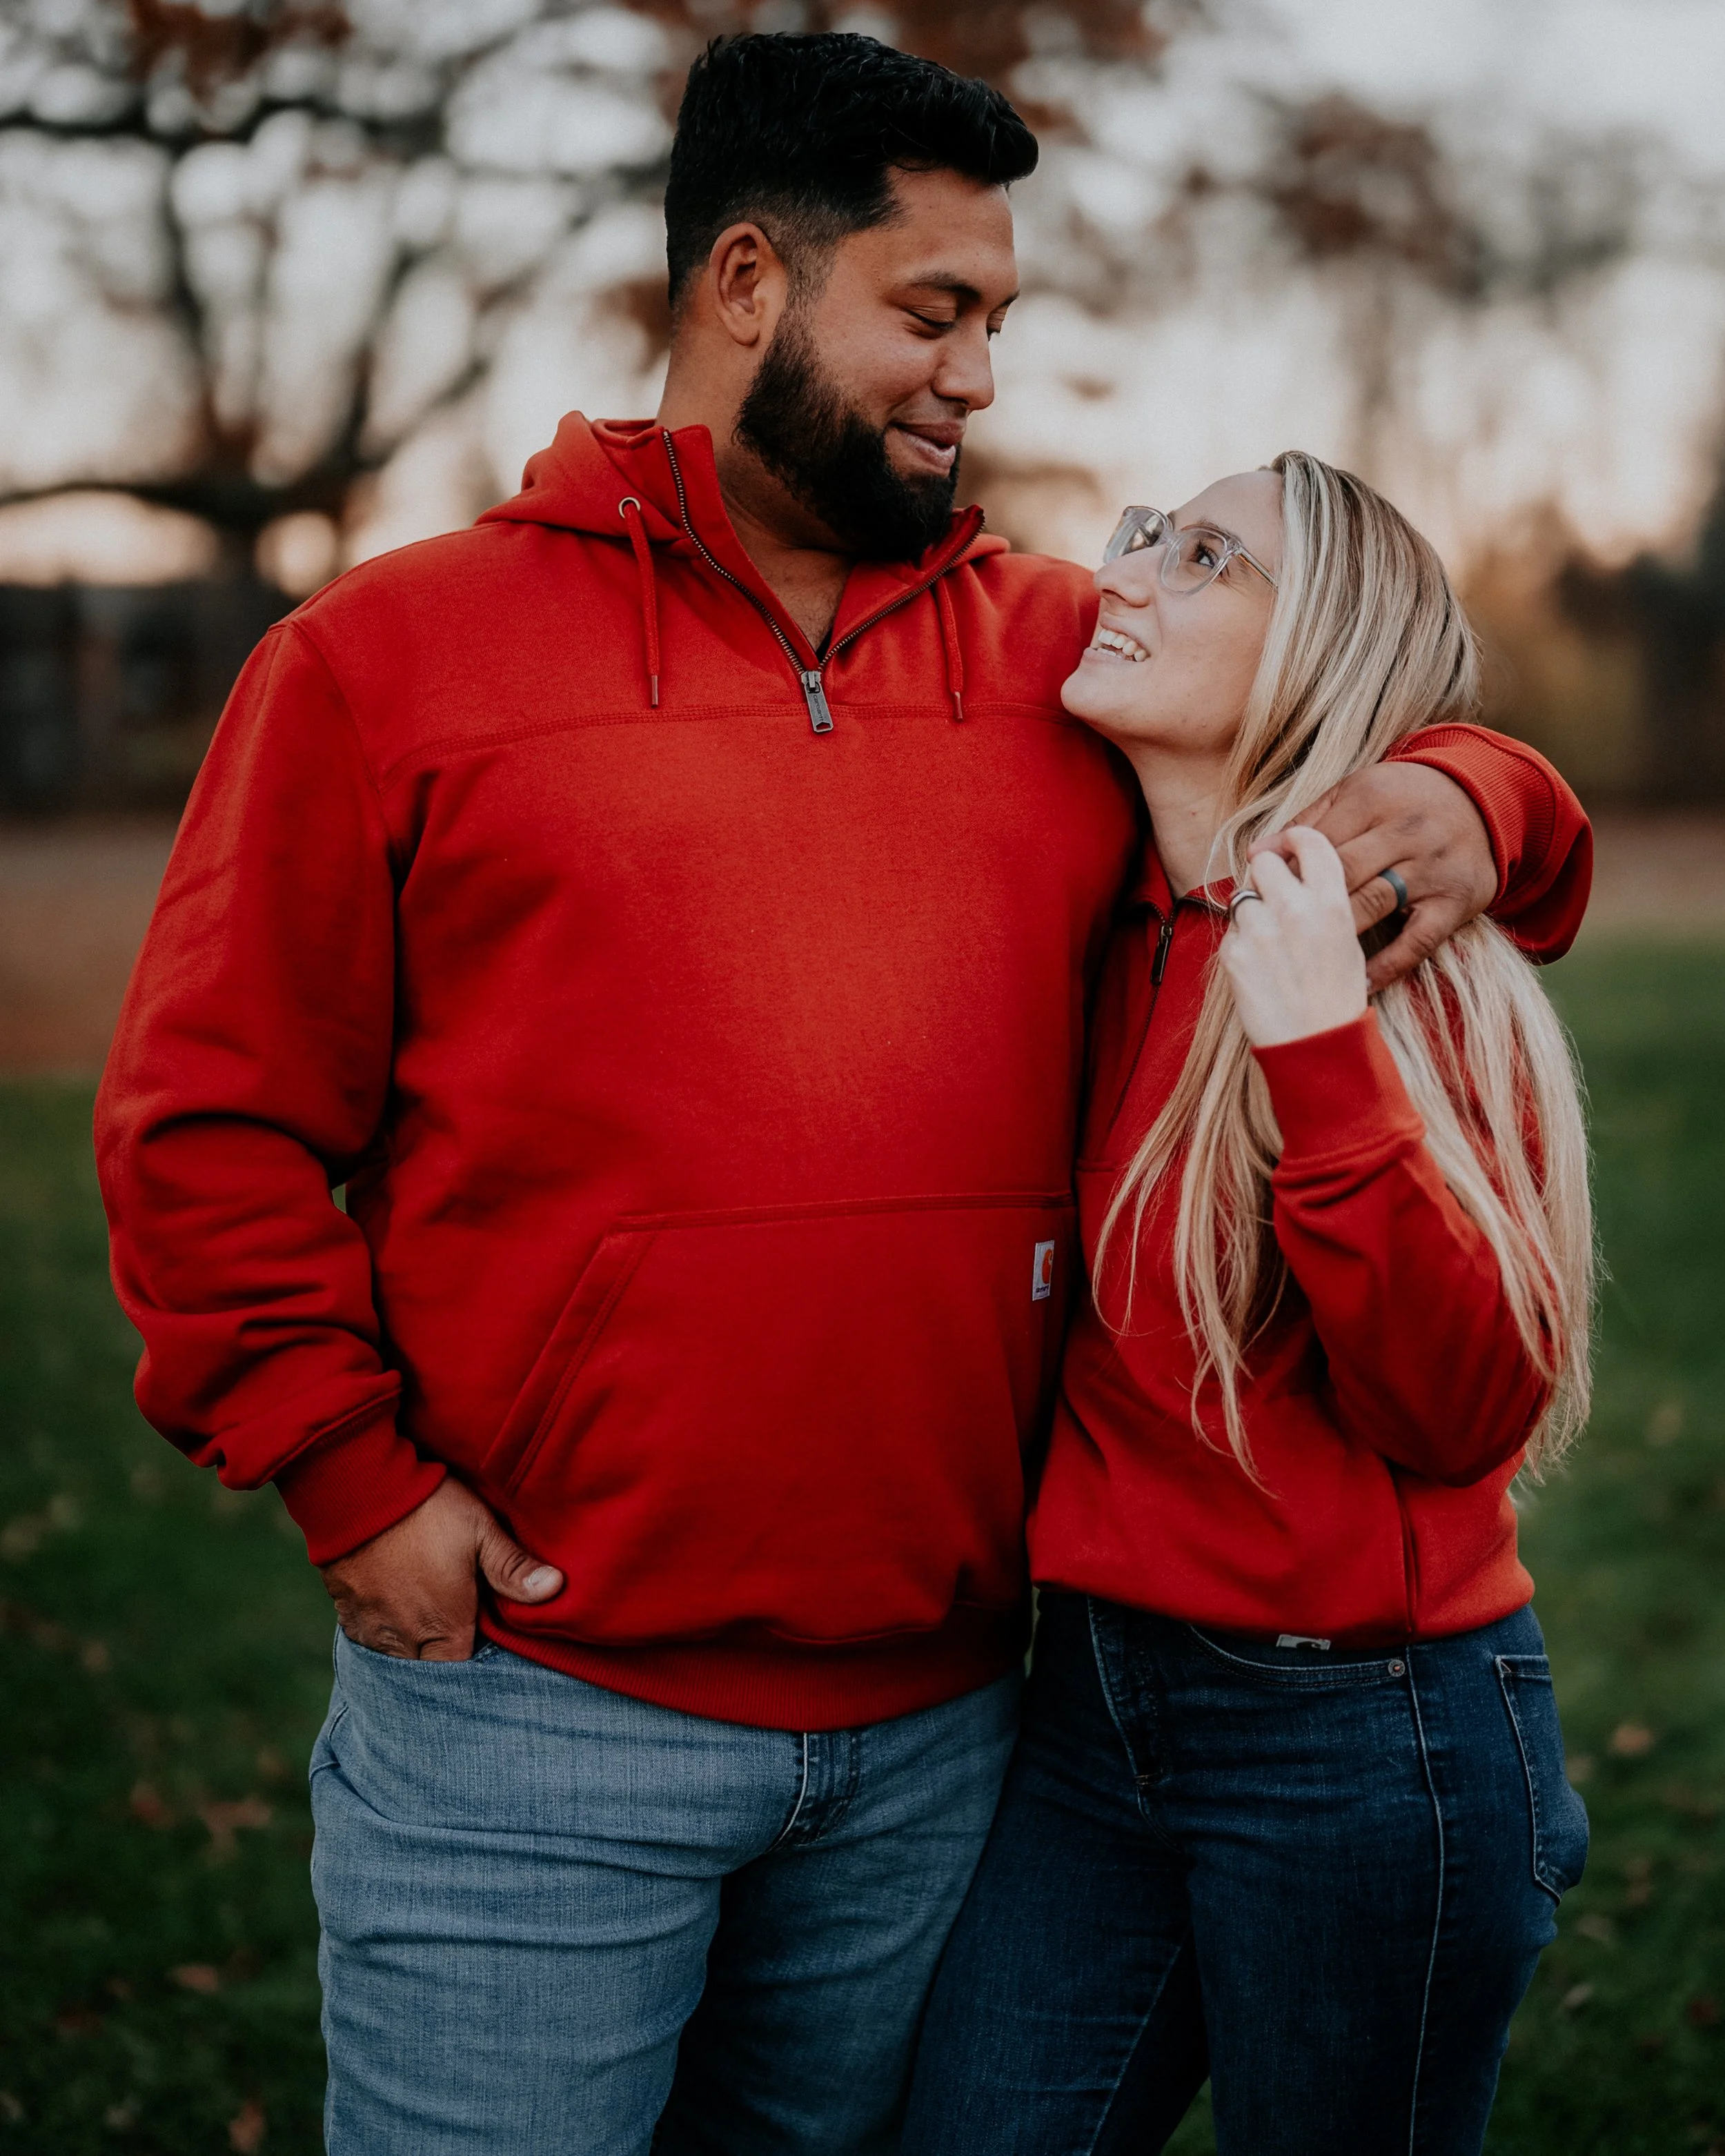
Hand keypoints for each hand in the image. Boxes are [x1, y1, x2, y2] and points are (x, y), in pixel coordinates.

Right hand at [319, 1478, 562, 1660]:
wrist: (358, 1489)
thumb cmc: (427, 1508)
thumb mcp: (479, 1530)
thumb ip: (512, 1567)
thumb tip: (555, 1588)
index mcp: (444, 1625)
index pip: (462, 1670)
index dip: (474, 1660)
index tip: (482, 1640)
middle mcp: (405, 1638)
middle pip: (428, 1670)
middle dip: (442, 1658)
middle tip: (455, 1631)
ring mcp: (372, 1627)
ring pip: (395, 1659)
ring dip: (411, 1648)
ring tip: (425, 1624)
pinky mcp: (346, 1611)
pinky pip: (367, 1640)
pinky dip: (382, 1634)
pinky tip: (394, 1613)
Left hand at [1221, 828, 1367, 1048]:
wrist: (1315, 1044)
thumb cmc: (1336, 995)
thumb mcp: (1347, 939)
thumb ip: (1323, 900)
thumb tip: (1297, 872)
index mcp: (1331, 903)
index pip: (1310, 842)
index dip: (1295, 838)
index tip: (1288, 845)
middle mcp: (1294, 910)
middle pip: (1265, 862)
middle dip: (1266, 873)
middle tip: (1274, 895)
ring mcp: (1259, 931)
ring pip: (1243, 896)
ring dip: (1252, 911)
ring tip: (1271, 943)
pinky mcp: (1233, 954)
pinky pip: (1231, 932)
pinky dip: (1241, 943)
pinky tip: (1260, 967)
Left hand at [1248, 762, 1495, 992]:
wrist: (1483, 804)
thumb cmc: (1402, 801)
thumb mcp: (1358, 793)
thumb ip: (1308, 822)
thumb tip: (1257, 854)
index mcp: (1374, 799)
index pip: (1317, 842)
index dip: (1285, 870)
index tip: (1261, 894)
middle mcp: (1405, 832)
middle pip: (1341, 872)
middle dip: (1303, 902)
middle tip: (1277, 930)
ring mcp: (1431, 870)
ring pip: (1372, 904)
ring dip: (1334, 933)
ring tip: (1303, 957)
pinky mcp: (1453, 904)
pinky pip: (1416, 942)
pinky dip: (1386, 966)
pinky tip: (1357, 981)